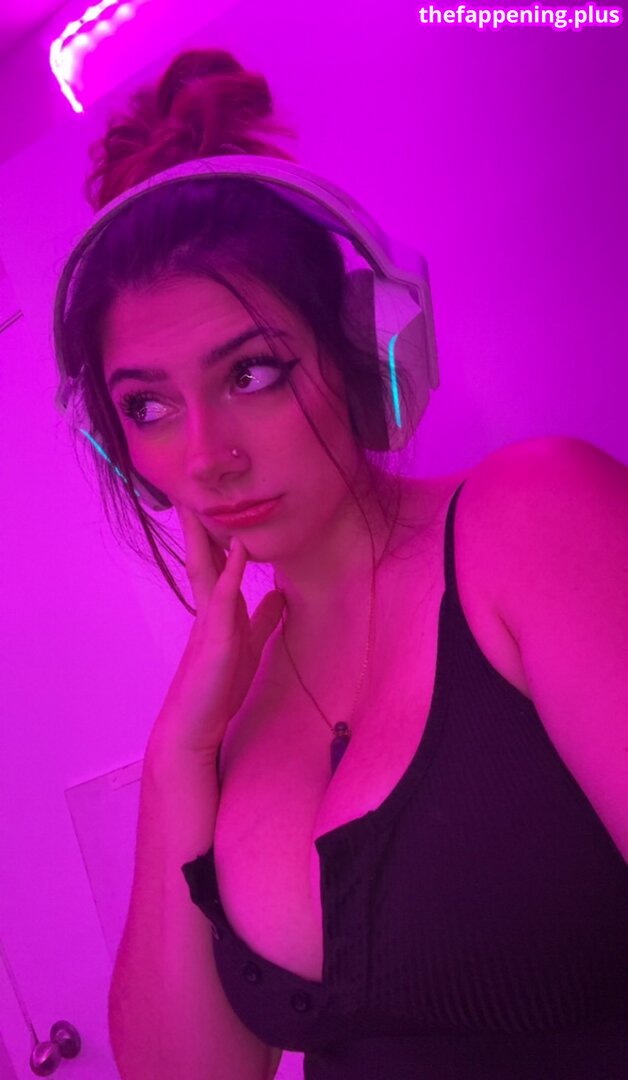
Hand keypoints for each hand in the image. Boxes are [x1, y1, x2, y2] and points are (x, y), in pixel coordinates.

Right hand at [147, 505, 284, 763]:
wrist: (194, 725)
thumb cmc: (218, 688)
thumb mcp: (249, 646)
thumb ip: (262, 620)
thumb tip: (279, 595)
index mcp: (217, 611)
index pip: (215, 564)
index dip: (218, 534)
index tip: (217, 505)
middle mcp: (208, 610)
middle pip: (203, 558)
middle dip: (200, 524)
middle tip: (194, 490)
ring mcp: (208, 622)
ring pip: (205, 569)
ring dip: (205, 536)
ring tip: (202, 503)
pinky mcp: (216, 638)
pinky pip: (223, 597)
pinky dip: (232, 570)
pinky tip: (240, 548)